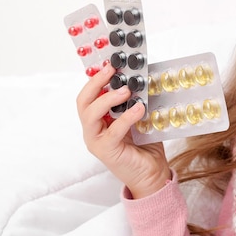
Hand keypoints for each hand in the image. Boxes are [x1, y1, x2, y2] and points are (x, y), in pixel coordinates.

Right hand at [76, 64, 170, 197]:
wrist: (153, 173)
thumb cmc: (146, 145)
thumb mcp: (141, 117)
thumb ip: (137, 101)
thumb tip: (144, 79)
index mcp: (100, 119)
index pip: (90, 94)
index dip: (97, 77)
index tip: (110, 63)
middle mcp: (93, 129)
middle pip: (83, 101)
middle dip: (96, 82)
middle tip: (112, 70)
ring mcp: (97, 141)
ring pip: (90, 115)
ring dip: (107, 99)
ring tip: (126, 90)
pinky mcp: (106, 151)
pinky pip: (112, 131)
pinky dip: (126, 118)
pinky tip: (139, 109)